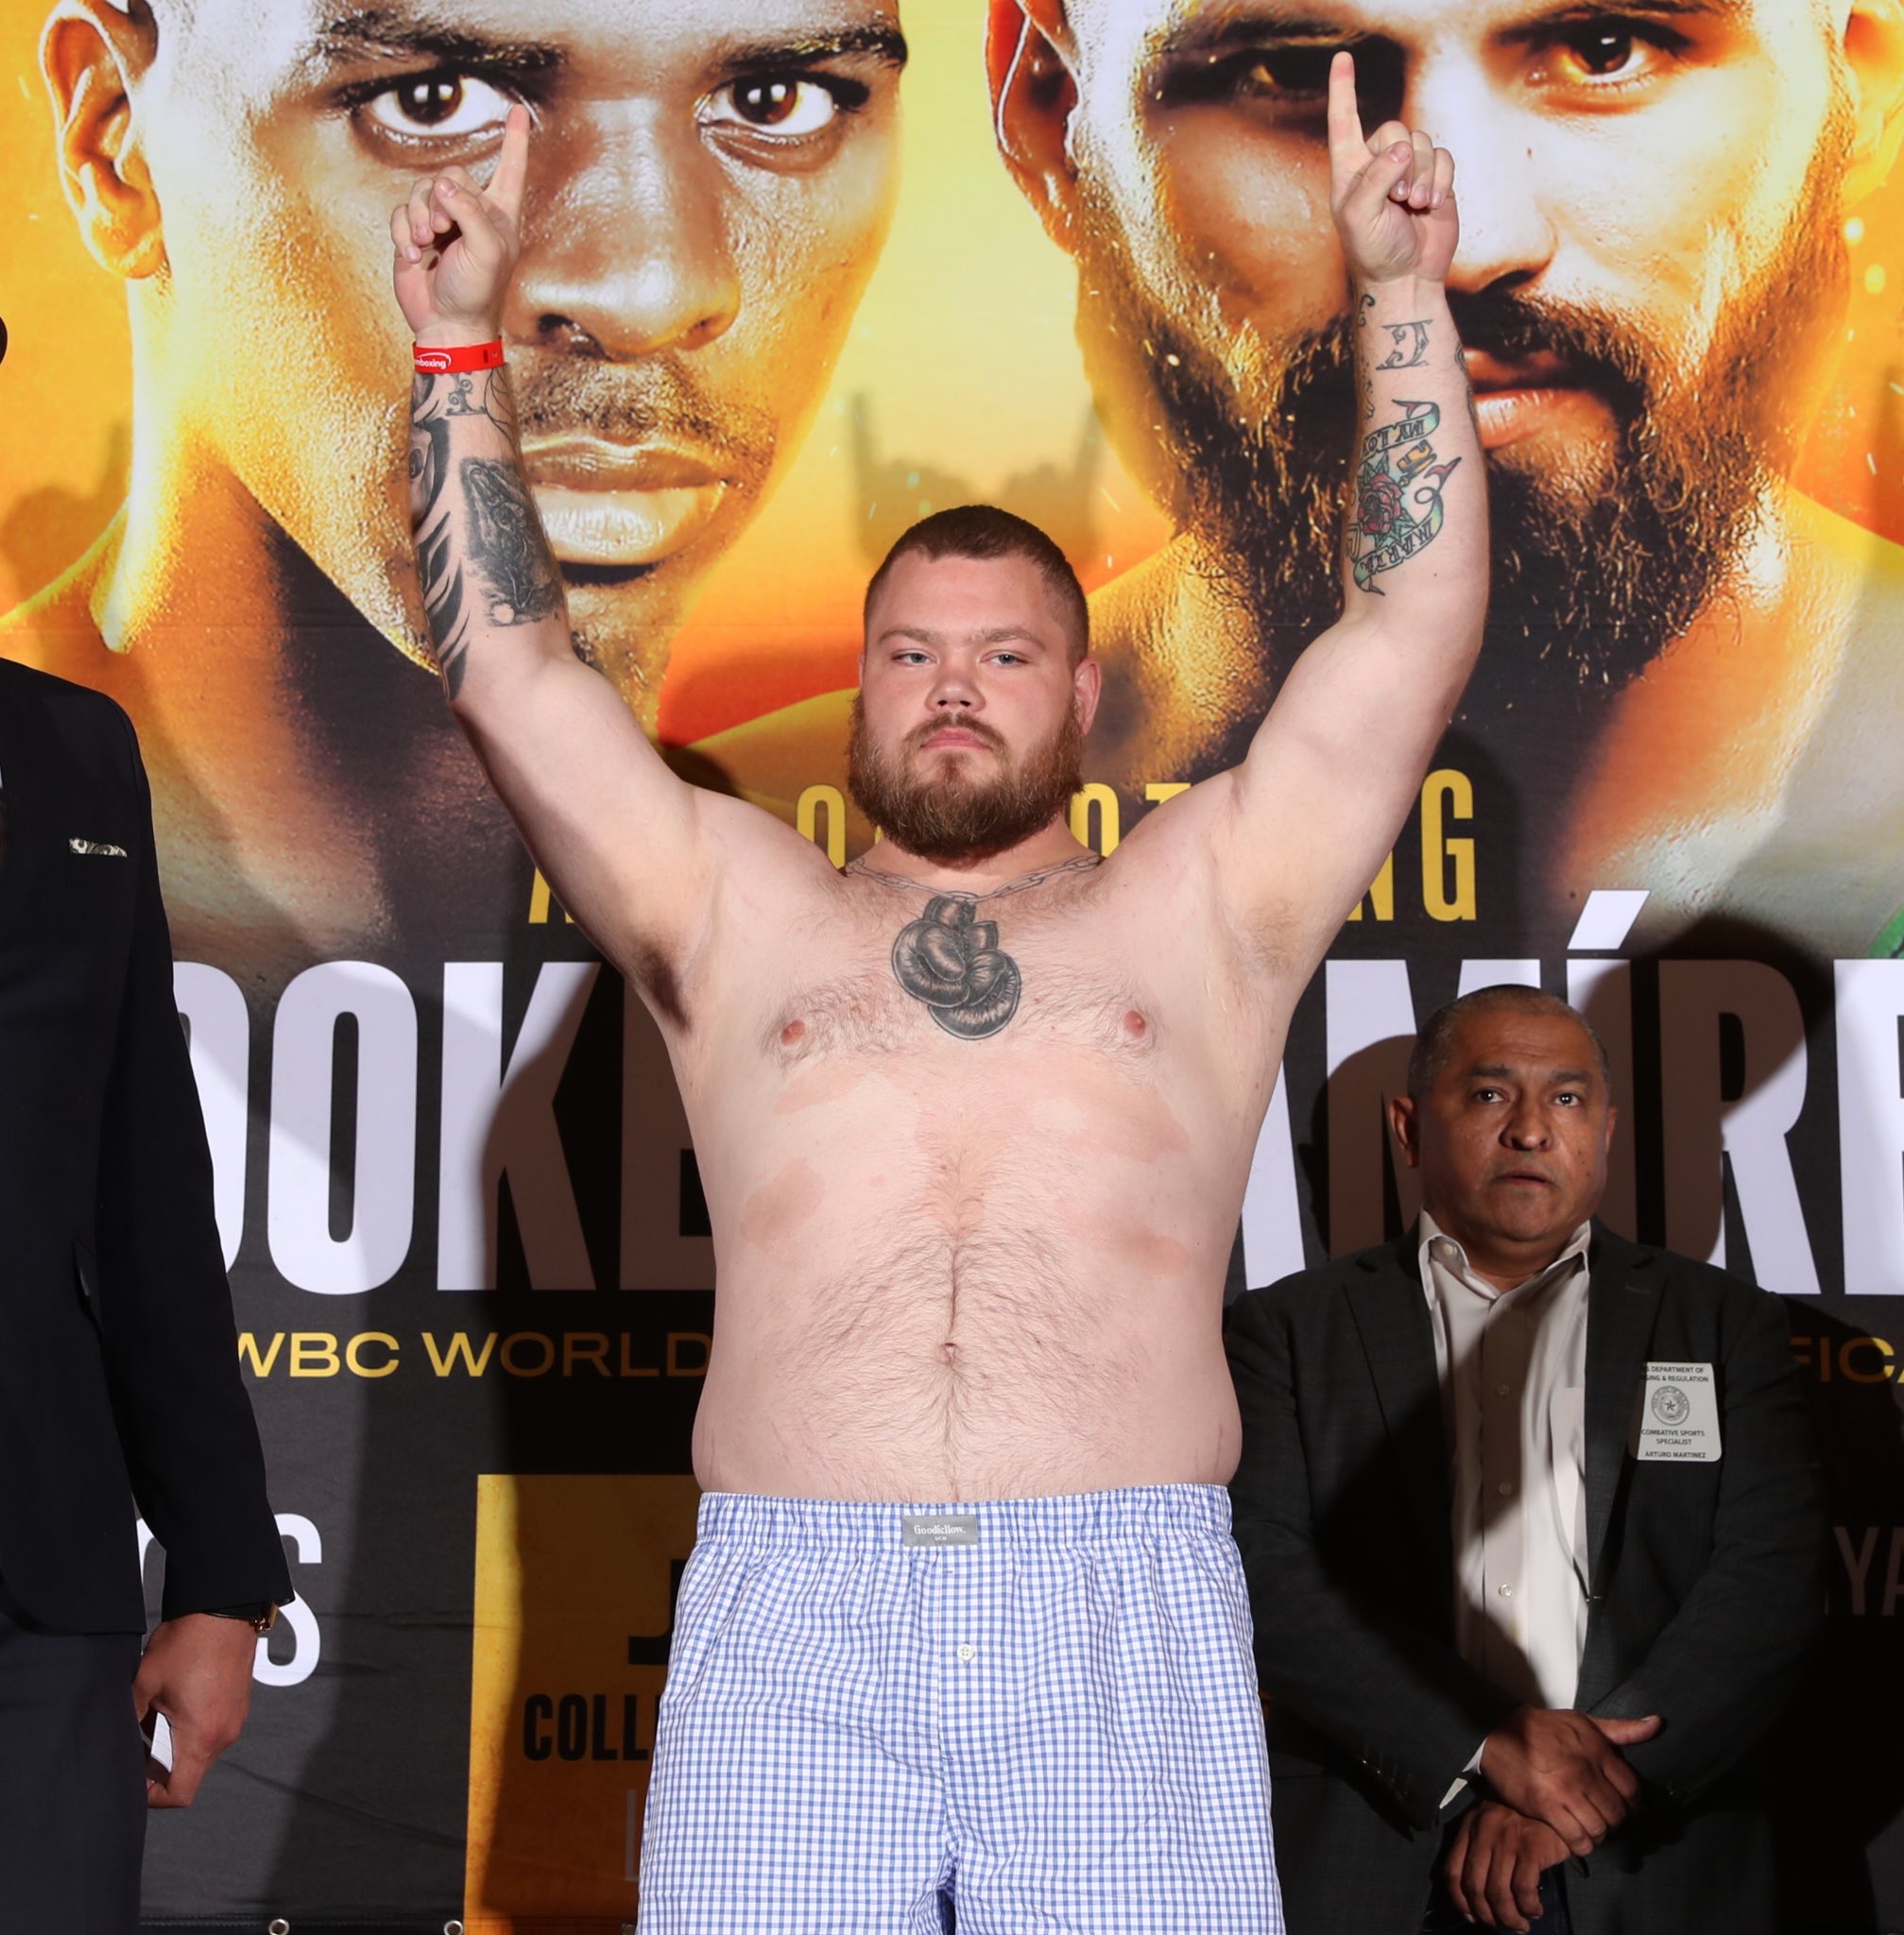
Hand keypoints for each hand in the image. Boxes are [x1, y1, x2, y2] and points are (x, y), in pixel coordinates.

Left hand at [132, 1614, 257, 1807]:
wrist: (224, 1609)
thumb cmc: (188, 1643)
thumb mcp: (144, 1684)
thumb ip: (129, 1720)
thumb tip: (118, 1741)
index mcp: (201, 1736)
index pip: (180, 1793)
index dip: (152, 1797)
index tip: (135, 1779)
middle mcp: (225, 1734)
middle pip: (191, 1772)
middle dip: (162, 1766)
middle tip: (139, 1742)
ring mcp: (236, 1719)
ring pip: (202, 1751)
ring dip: (178, 1745)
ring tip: (157, 1715)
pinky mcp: (240, 1704)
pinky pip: (214, 1730)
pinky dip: (194, 1728)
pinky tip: (178, 1701)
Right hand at [390, 104, 531, 344]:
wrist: (447, 324)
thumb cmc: (477, 292)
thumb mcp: (486, 250)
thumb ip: (470, 210)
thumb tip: (444, 185)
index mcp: (500, 214)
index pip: (510, 168)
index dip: (514, 139)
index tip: (518, 110)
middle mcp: (471, 212)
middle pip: (450, 174)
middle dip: (441, 199)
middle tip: (442, 231)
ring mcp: (441, 222)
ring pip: (422, 191)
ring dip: (419, 216)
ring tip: (425, 243)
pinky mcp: (414, 233)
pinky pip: (400, 212)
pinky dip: (402, 231)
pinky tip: (412, 255)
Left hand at [1327, 50, 1456, 284]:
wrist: (1406, 279)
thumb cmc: (1374, 253)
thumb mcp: (1362, 217)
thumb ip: (1376, 178)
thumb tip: (1403, 148)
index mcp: (1349, 170)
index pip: (1344, 121)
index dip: (1343, 89)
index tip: (1341, 58)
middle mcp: (1378, 163)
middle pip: (1395, 129)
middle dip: (1403, 163)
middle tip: (1400, 200)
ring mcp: (1408, 169)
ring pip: (1423, 142)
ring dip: (1423, 176)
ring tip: (1415, 207)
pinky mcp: (1435, 178)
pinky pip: (1444, 157)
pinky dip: (1441, 181)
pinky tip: (1433, 205)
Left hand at [1443, 1801, 1570, 1931]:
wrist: (1558, 1804)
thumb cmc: (1525, 1820)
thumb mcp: (1494, 1828)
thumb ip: (1481, 1852)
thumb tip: (1476, 1900)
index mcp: (1470, 1825)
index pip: (1452, 1871)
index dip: (1460, 1901)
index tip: (1473, 1917)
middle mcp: (1483, 1829)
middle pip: (1474, 1886)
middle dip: (1487, 1915)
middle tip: (1502, 1926)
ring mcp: (1507, 1836)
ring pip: (1498, 1892)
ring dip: (1509, 1918)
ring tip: (1521, 1925)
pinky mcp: (1531, 1845)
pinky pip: (1523, 1889)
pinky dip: (1528, 1907)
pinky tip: (1535, 1909)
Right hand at [1480, 1705, 1661, 1855]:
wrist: (1499, 1732)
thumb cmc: (1545, 1728)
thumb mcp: (1584, 1722)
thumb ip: (1622, 1728)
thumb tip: (1658, 1724)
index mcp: (1597, 1751)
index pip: (1633, 1789)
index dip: (1634, 1804)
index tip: (1626, 1806)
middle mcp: (1585, 1772)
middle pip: (1618, 1814)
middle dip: (1616, 1821)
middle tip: (1606, 1818)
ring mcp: (1565, 1792)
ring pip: (1600, 1829)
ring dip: (1600, 1834)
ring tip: (1593, 1828)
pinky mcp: (1546, 1808)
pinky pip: (1578, 1840)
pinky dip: (1583, 1845)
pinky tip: (1578, 1837)